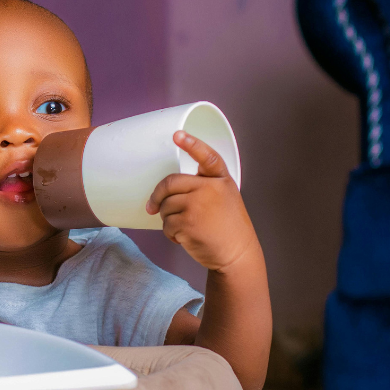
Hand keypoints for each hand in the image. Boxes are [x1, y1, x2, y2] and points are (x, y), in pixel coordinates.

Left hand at [145, 130, 259, 271]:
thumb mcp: (225, 198)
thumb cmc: (228, 228)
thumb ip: (205, 187)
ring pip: (165, 206)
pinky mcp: (188, 223)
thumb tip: (170, 189)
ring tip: (185, 227)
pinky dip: (171, 234)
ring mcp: (198, 205)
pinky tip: (185, 238)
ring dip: (168, 219)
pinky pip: (166, 224)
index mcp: (221, 180)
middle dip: (157, 196)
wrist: (237, 255)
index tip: (177, 135)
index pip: (207, 156)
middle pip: (170, 183)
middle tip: (151, 207)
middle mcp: (210, 189)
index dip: (192, 144)